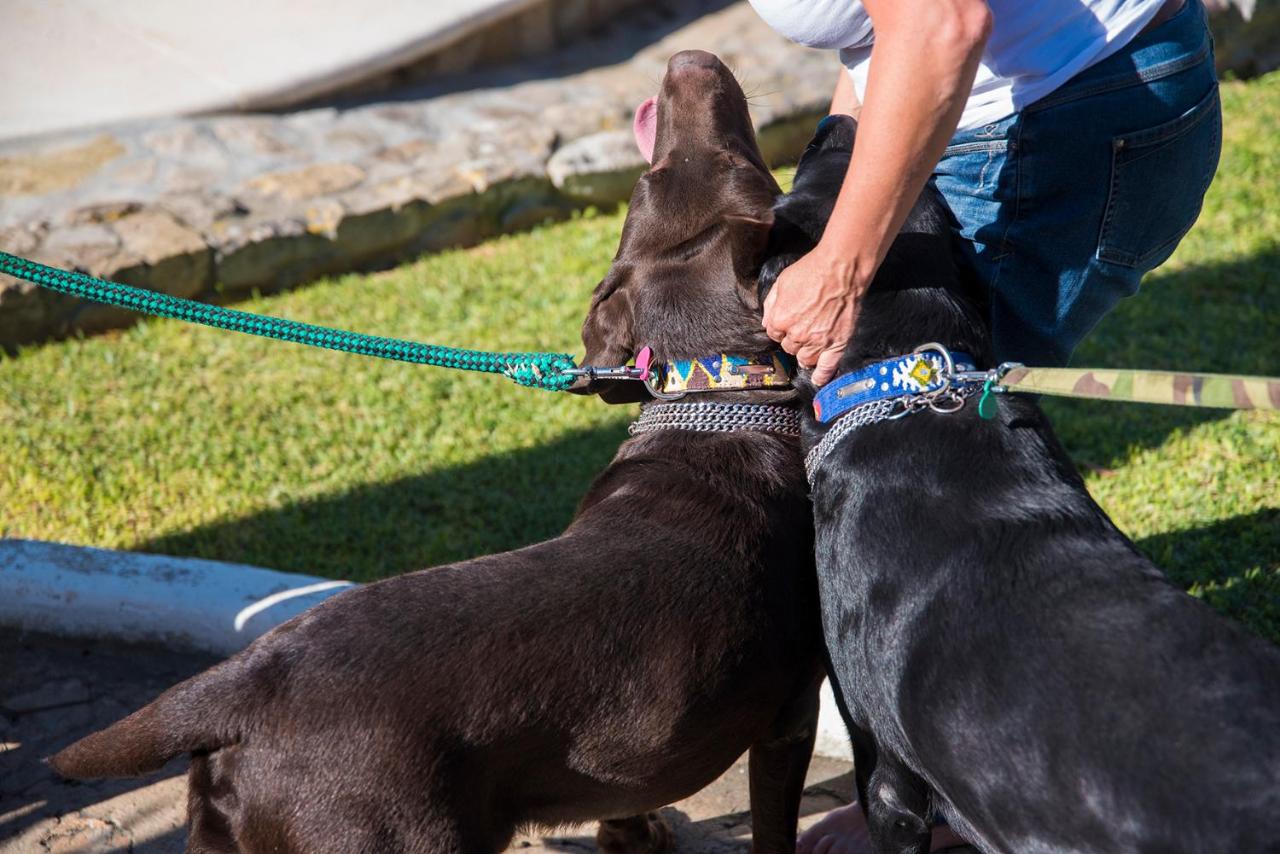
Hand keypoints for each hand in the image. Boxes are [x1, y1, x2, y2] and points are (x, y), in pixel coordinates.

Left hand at [762, 243, 865, 386]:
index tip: (789, 320)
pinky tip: (818, 379)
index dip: (781, 326)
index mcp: (780, 320)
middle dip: (793, 338)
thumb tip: (766, 321)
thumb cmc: (812, 271)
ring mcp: (817, 342)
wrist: (841, 269)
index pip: (774, 333)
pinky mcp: (836, 344)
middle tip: (804, 325)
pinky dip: (822, 375)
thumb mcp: (782, 282)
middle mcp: (797, 335)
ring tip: (810, 346)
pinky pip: (827, 367)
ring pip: (805, 358)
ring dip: (805, 353)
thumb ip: (771, 304)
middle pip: (789, 347)